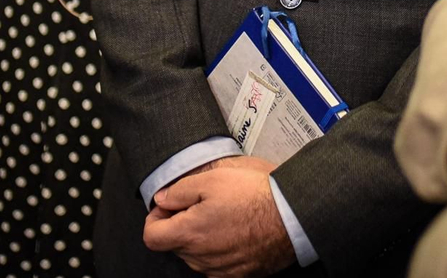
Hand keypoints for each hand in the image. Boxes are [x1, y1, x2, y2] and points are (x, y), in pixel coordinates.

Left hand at [143, 156, 294, 276]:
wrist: (294, 216)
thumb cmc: (257, 196)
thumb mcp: (215, 177)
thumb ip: (180, 190)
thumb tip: (162, 199)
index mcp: (189, 233)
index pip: (151, 237)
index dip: (155, 218)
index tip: (169, 206)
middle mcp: (200, 258)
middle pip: (175, 244)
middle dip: (181, 224)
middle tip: (202, 203)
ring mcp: (219, 269)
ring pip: (196, 255)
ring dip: (201, 237)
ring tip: (225, 214)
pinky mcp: (238, 274)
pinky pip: (217, 264)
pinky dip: (220, 249)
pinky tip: (236, 230)